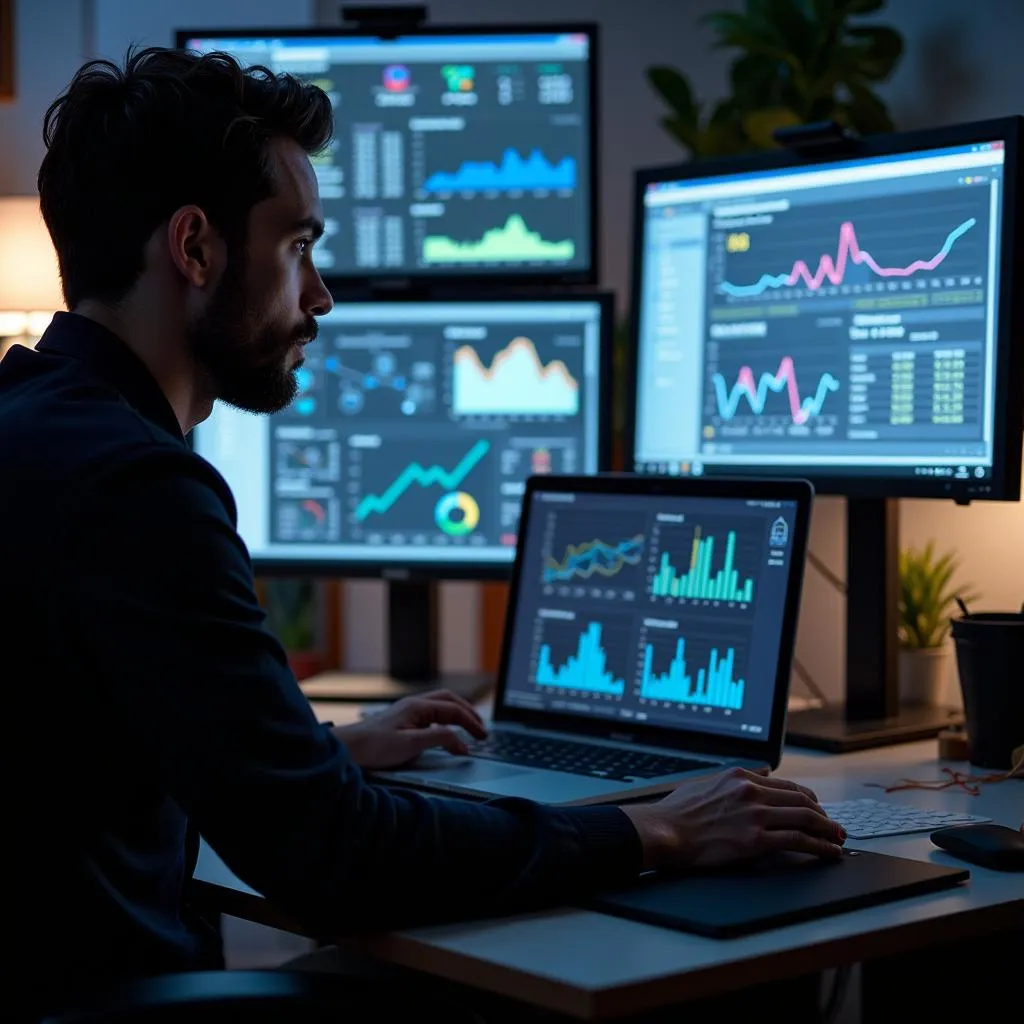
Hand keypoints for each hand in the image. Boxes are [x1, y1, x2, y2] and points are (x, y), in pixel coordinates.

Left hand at [332, 690, 487, 769]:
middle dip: (468, 713)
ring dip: (458, 715)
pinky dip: (446, 721)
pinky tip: (447, 733)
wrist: (347, 749)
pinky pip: (431, 716)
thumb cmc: (373, 746)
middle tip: (482, 730)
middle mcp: (414, 705)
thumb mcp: (411, 745)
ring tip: (470, 728)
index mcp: (417, 706)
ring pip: (441, 706)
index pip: (453, 710)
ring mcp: (408, 712)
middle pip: (450, 701)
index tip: (481, 738)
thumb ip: (439, 739)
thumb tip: (461, 742)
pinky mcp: (403, 722)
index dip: (470, 724)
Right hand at [621, 766, 845, 870]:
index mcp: (741, 777)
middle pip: (803, 800)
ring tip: (838, 839)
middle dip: (824, 815)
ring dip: (829, 830)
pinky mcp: (756, 840)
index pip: (787, 785)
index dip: (808, 799)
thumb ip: (736, 778)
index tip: (817, 809)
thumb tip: (760, 772)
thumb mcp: (707, 781)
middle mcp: (752, 791)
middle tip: (834, 827)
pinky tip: (829, 852)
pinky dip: (820, 847)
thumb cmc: (678, 812)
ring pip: (806, 818)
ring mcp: (755, 815)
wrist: (665, 831)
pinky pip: (799, 841)